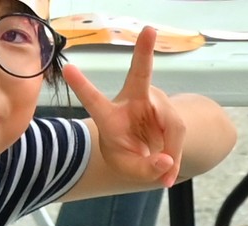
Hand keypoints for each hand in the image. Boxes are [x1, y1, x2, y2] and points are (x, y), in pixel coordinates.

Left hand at [62, 28, 186, 189]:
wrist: (146, 151)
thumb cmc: (128, 155)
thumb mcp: (129, 170)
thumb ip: (145, 170)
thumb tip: (166, 161)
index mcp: (109, 117)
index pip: (93, 100)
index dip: (81, 86)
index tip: (68, 68)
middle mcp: (133, 101)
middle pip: (141, 75)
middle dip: (144, 51)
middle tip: (149, 30)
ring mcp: (154, 102)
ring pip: (171, 124)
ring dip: (171, 152)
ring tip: (165, 174)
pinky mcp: (171, 109)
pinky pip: (179, 132)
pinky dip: (177, 154)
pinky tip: (169, 165)